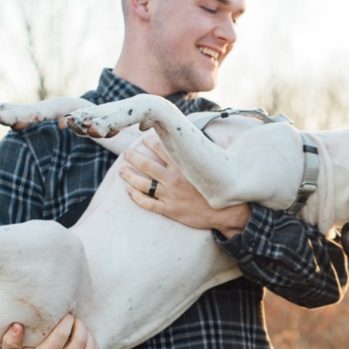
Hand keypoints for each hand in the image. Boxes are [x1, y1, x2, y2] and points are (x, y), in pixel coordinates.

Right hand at [0, 313, 98, 348]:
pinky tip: (86, 338)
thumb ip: (10, 340)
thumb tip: (17, 325)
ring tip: (80, 327)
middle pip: (80, 340)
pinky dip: (93, 345)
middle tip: (74, 318)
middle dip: (79, 325)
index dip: (67, 321)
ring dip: (88, 334)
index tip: (66, 313)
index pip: (62, 334)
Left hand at [120, 140, 250, 235]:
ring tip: (121, 170)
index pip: (162, 149)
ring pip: (142, 184)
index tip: (144, 138)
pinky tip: (129, 192)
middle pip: (146, 165)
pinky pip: (148, 203)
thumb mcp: (220, 166)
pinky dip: (136, 197)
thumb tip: (227, 134)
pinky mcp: (169, 210)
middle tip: (126, 152)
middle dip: (133, 156)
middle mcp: (174, 180)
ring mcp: (170, 196)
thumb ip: (215, 150)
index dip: (150, 141)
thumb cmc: (223, 188)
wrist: (227, 214)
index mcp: (184, 167)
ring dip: (129, 176)